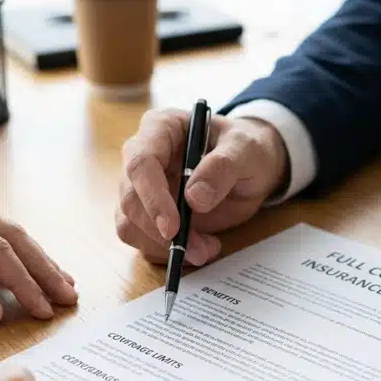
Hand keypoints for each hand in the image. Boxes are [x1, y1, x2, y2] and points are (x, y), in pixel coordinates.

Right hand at [116, 108, 287, 265]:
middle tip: (199, 249)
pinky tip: (198, 248)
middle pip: (130, 200)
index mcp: (160, 128)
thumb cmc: (245, 148)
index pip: (140, 163)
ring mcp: (141, 188)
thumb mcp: (245, 150)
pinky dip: (166, 252)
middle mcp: (142, 157)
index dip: (152, 198)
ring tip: (205, 249)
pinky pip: (142, 241)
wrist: (250, 167)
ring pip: (130, 225)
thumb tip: (194, 198)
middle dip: (160, 232)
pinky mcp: (148, 215)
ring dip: (164, 247)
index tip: (173, 227)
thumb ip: (223, 167)